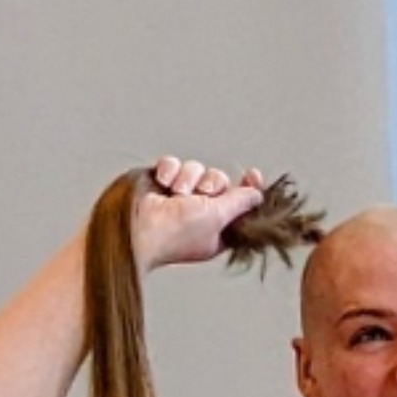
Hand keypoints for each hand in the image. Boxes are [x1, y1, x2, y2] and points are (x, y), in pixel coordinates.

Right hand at [132, 157, 264, 271]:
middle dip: (213, 182)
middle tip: (205, 194)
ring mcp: (178, 197)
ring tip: (177, 194)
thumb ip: (240, 202)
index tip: (253, 175)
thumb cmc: (177, 233)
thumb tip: (257, 194)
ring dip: (189, 178)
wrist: (139, 227)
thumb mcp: (219, 217)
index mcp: (217, 228)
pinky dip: (169, 169)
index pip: (239, 205)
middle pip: (219, 180)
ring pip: (196, 169)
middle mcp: (199, 213)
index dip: (247, 189)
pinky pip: (172, 163)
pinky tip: (163, 183)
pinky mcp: (159, 183)